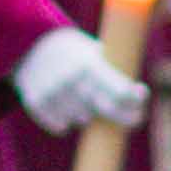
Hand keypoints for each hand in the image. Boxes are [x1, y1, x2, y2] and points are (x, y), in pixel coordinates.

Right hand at [14, 25, 149, 132]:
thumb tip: (137, 96)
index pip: (120, 91)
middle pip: (105, 110)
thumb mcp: (93, 52)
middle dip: (121, 116)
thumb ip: (112, 72)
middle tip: (130, 116)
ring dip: (87, 114)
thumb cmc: (72, 52)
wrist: (29, 45)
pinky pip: (61, 126)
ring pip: (82, 120)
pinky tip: (61, 103)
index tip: (140, 106)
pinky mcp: (36, 104)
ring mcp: (52, 93)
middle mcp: (71, 79)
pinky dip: (64, 120)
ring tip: (79, 96)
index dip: (134, 101)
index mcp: (89, 64)